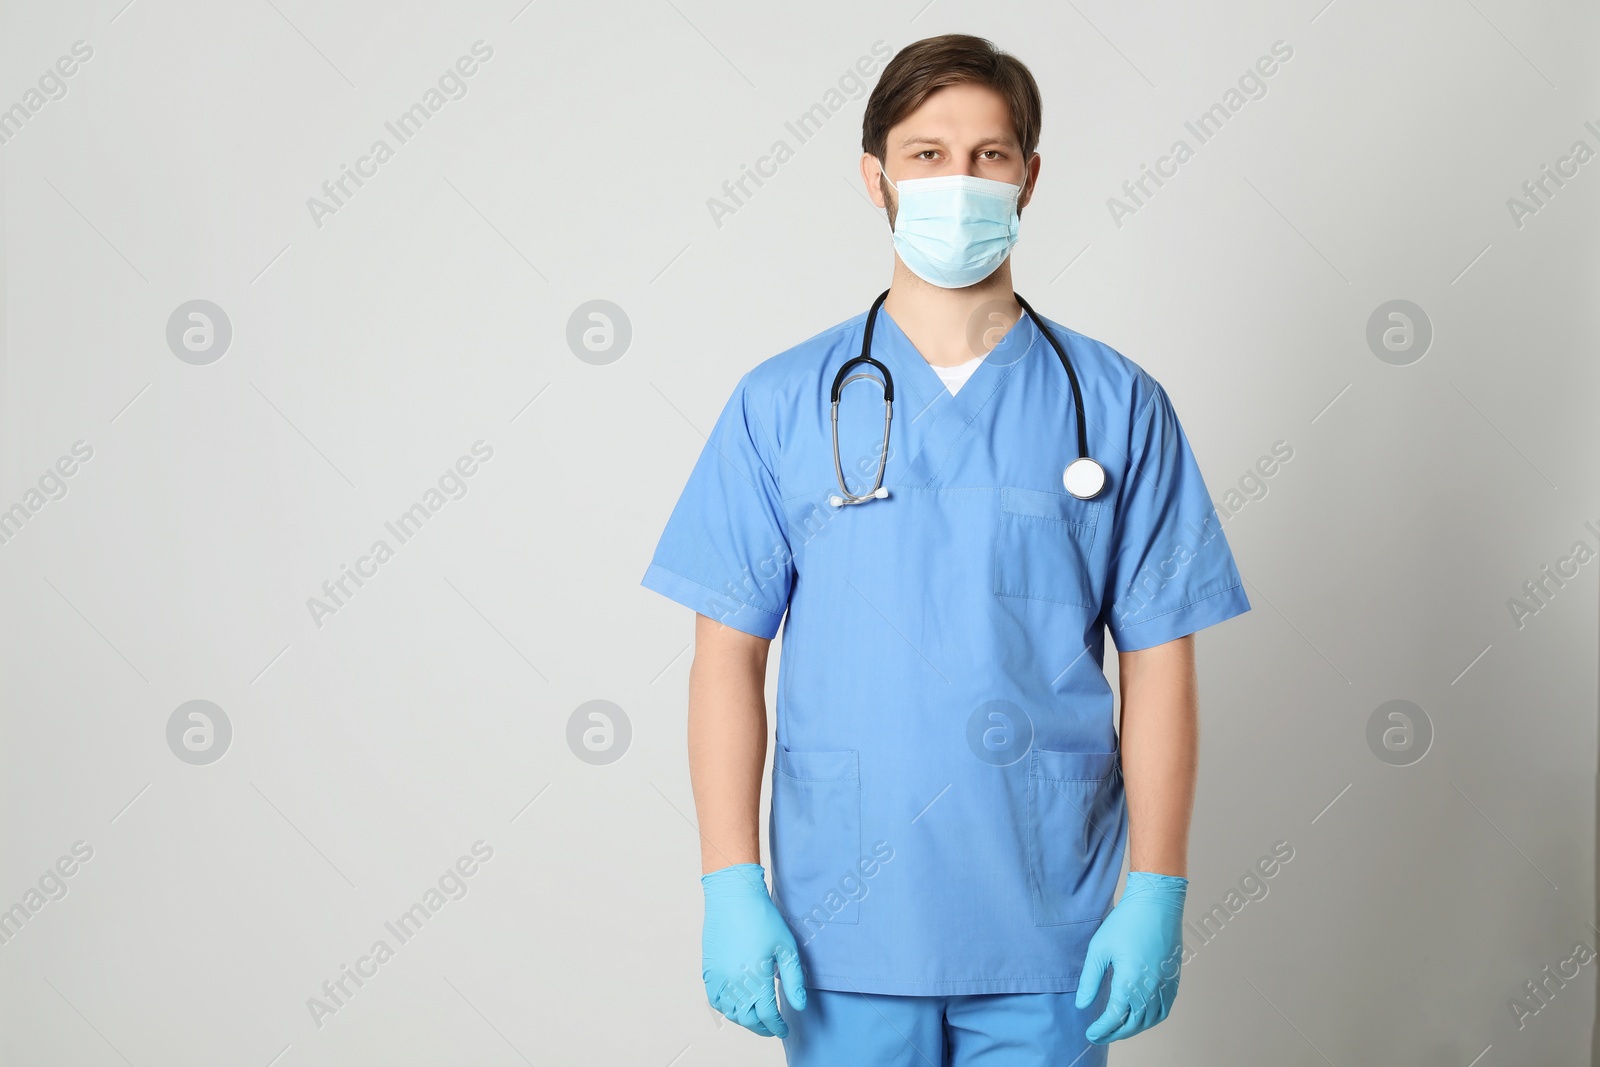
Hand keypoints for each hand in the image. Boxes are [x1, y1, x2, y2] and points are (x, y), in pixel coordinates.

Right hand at [700, 863, 807, 1036]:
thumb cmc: (762, 919)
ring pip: (730, 1012)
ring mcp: (719, 978)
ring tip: (756, 1017)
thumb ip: (793, 980)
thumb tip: (799, 1006)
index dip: (776, 1026)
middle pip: (747, 1018)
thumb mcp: (786, 948)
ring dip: (744, 1019)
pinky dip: (725, 1008)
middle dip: (761, 1027)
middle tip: (771, 1027)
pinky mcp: (709, 970)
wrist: (733, 897)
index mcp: (756, 979)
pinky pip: (715, 999)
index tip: (783, 1029)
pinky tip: (735, 1005)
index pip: (767, 1016)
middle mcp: (735, 983)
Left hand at [1075, 871, 1186, 1042]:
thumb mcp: (1099, 949)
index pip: (1115, 1018)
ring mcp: (1165, 985)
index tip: (1090, 1033)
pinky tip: (1141, 1016)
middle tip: (1100, 1035)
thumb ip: (1090, 980)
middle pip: (1134, 1024)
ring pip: (1150, 1020)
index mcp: (1130, 982)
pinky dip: (1151, 1019)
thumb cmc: (1126, 922)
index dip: (1102, 1029)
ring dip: (1134, 1028)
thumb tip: (1082, 1004)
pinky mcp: (1173, 980)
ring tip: (1118, 1028)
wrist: (1156, 904)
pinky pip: (1164, 1010)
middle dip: (1115, 1033)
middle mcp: (1151, 988)